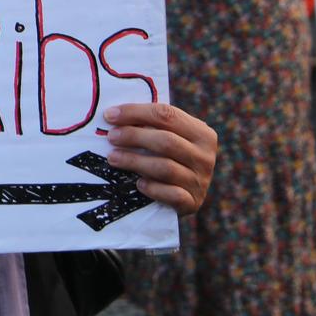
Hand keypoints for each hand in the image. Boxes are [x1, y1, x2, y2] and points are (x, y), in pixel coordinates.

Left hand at [103, 102, 217, 214]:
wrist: (187, 195)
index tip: (109, 115)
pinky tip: (138, 183)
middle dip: (134, 136)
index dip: (136, 113)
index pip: (167, 115)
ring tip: (113, 157)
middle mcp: (205, 157)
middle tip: (111, 137)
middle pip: (166, 141)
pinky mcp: (193, 202)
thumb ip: (151, 125)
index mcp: (202, 133)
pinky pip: (171, 195)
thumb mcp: (169, 136)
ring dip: (135, 161)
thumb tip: (113, 113)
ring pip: (165, 168)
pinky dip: (153, 188)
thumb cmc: (171, 157)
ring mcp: (201, 181)